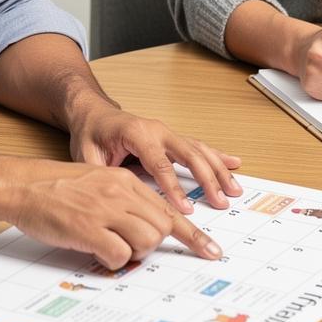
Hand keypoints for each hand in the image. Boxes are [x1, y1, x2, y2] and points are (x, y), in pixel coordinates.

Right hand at [5, 158, 223, 269]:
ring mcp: (105, 209)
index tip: (212, 252)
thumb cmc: (55, 190)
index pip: (169, 209)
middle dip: (152, 245)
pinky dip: (113, 261)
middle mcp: (120, 192)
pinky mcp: (89, 228)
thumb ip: (123, 203)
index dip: (193, 235)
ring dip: (134, 253)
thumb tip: (144, 232)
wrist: (22, 185)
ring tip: (110, 247)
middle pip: (163, 228)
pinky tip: (96, 252)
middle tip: (128, 246)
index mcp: (125, 180)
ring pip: (147, 241)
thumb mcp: (97, 185)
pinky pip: (120, 256)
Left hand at [69, 102, 241, 213]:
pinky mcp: (171, 138)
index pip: (159, 163)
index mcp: (137, 132)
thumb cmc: (90, 132)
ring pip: (199, 150)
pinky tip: (235, 163)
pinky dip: (217, 155)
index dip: (173, 187)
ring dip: (218, 170)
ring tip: (235, 190)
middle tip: (220, 201)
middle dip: (207, 179)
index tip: (185, 209)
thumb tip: (110, 205)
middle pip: (189, 154)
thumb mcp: (86, 155)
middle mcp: (157, 129)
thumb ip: (100, 176)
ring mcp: (167, 132)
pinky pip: (199, 146)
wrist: (93, 112)